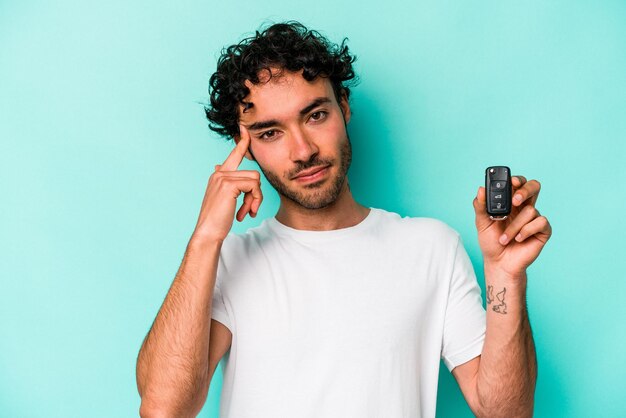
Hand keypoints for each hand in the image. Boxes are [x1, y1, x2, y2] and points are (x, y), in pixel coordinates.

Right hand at [191, 125, 262, 242]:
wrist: (208, 232)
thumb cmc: (217, 219)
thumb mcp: (223, 198)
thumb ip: (227, 183)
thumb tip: (218, 165)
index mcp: (218, 175)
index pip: (234, 155)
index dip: (242, 142)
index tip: (245, 129)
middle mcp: (219, 173)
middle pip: (254, 174)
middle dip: (256, 195)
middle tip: (251, 210)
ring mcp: (222, 177)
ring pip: (255, 180)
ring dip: (256, 199)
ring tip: (247, 212)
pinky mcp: (228, 184)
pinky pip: (254, 186)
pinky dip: (254, 201)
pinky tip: (244, 213)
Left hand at [473, 176, 551, 277]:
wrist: (499, 263)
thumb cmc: (491, 242)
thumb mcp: (482, 223)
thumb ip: (480, 206)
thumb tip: (481, 189)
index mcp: (510, 203)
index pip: (518, 184)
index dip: (517, 180)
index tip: (511, 181)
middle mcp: (524, 207)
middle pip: (534, 187)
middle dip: (526, 190)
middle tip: (515, 201)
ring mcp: (534, 219)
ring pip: (531, 210)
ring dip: (514, 226)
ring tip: (504, 239)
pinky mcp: (542, 231)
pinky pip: (540, 222)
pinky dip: (526, 231)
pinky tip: (519, 239)